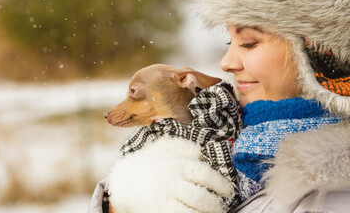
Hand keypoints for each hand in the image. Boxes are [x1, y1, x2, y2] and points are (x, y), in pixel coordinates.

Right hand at [107, 137, 235, 212]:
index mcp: (175, 164)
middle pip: (200, 197)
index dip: (220, 183)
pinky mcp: (159, 211)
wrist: (123, 180)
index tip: (229, 189)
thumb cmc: (149, 162)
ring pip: (192, 211)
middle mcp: (171, 182)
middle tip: (222, 206)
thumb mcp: (164, 146)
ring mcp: (163, 199)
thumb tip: (203, 152)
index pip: (204, 173)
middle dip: (216, 204)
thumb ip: (184, 146)